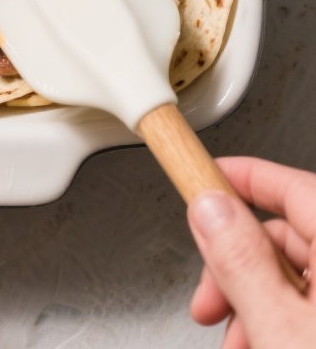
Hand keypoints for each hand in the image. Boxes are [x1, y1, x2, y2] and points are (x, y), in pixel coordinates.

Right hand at [188, 156, 315, 348]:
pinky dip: (280, 322)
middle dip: (235, 269)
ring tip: (236, 341)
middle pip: (284, 238)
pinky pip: (310, 305)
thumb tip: (211, 210)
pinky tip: (260, 343)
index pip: (290, 186)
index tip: (204, 177)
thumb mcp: (282, 330)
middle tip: (208, 301)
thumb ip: (242, 264)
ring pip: (293, 276)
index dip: (242, 178)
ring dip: (252, 303)